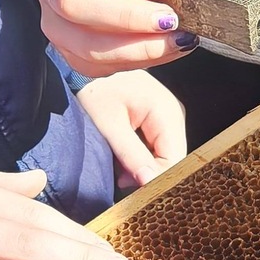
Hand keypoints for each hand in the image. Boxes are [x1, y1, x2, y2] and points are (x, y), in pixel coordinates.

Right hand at [37, 0, 216, 75]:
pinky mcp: (68, 54)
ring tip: (174, 41)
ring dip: (134, 48)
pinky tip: (165, 51)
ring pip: (82, 44)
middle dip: (126, 16)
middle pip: (74, 2)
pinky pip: (96, 66)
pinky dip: (136, 62)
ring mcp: (55, 24)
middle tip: (169, 20)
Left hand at [76, 69, 188, 189]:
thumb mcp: (109, 127)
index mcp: (166, 110)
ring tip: (119, 166)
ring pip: (166, 154)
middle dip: (149, 174)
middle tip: (121, 178)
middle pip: (173, 157)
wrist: (84, 70)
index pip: (175, 158)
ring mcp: (169, 115)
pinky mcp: (161, 119)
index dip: (157, 178)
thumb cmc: (94, 92)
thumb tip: (151, 182)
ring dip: (144, 167)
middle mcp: (174, 112)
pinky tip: (125, 157)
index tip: (132, 190)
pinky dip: (143, 157)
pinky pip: (159, 147)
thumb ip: (132, 155)